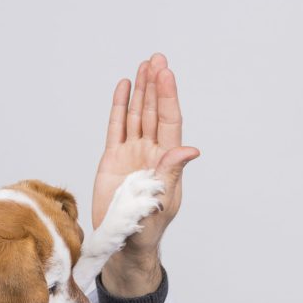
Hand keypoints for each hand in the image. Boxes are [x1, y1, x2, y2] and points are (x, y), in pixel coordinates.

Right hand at [93, 53, 198, 295]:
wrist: (122, 244)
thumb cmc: (147, 228)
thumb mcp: (162, 201)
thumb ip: (172, 173)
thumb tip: (190, 149)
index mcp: (167, 161)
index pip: (168, 121)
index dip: (167, 96)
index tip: (166, 72)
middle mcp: (150, 152)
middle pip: (153, 111)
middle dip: (156, 85)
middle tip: (156, 58)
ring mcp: (131, 153)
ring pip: (136, 114)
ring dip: (140, 90)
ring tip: (143, 65)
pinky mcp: (112, 159)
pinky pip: (116, 127)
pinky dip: (119, 107)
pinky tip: (124, 87)